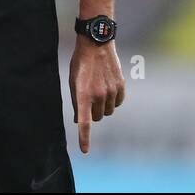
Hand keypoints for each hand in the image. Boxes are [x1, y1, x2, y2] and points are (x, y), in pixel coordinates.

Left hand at [70, 38, 125, 154]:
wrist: (96, 43)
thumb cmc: (81, 63)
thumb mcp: (73, 81)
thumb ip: (76, 102)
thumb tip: (78, 120)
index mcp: (83, 94)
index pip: (84, 122)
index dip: (84, 138)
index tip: (85, 150)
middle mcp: (98, 95)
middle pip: (97, 118)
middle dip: (92, 112)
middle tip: (89, 98)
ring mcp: (111, 91)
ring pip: (108, 112)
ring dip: (103, 106)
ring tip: (98, 89)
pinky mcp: (121, 86)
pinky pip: (118, 103)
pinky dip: (113, 100)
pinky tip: (108, 87)